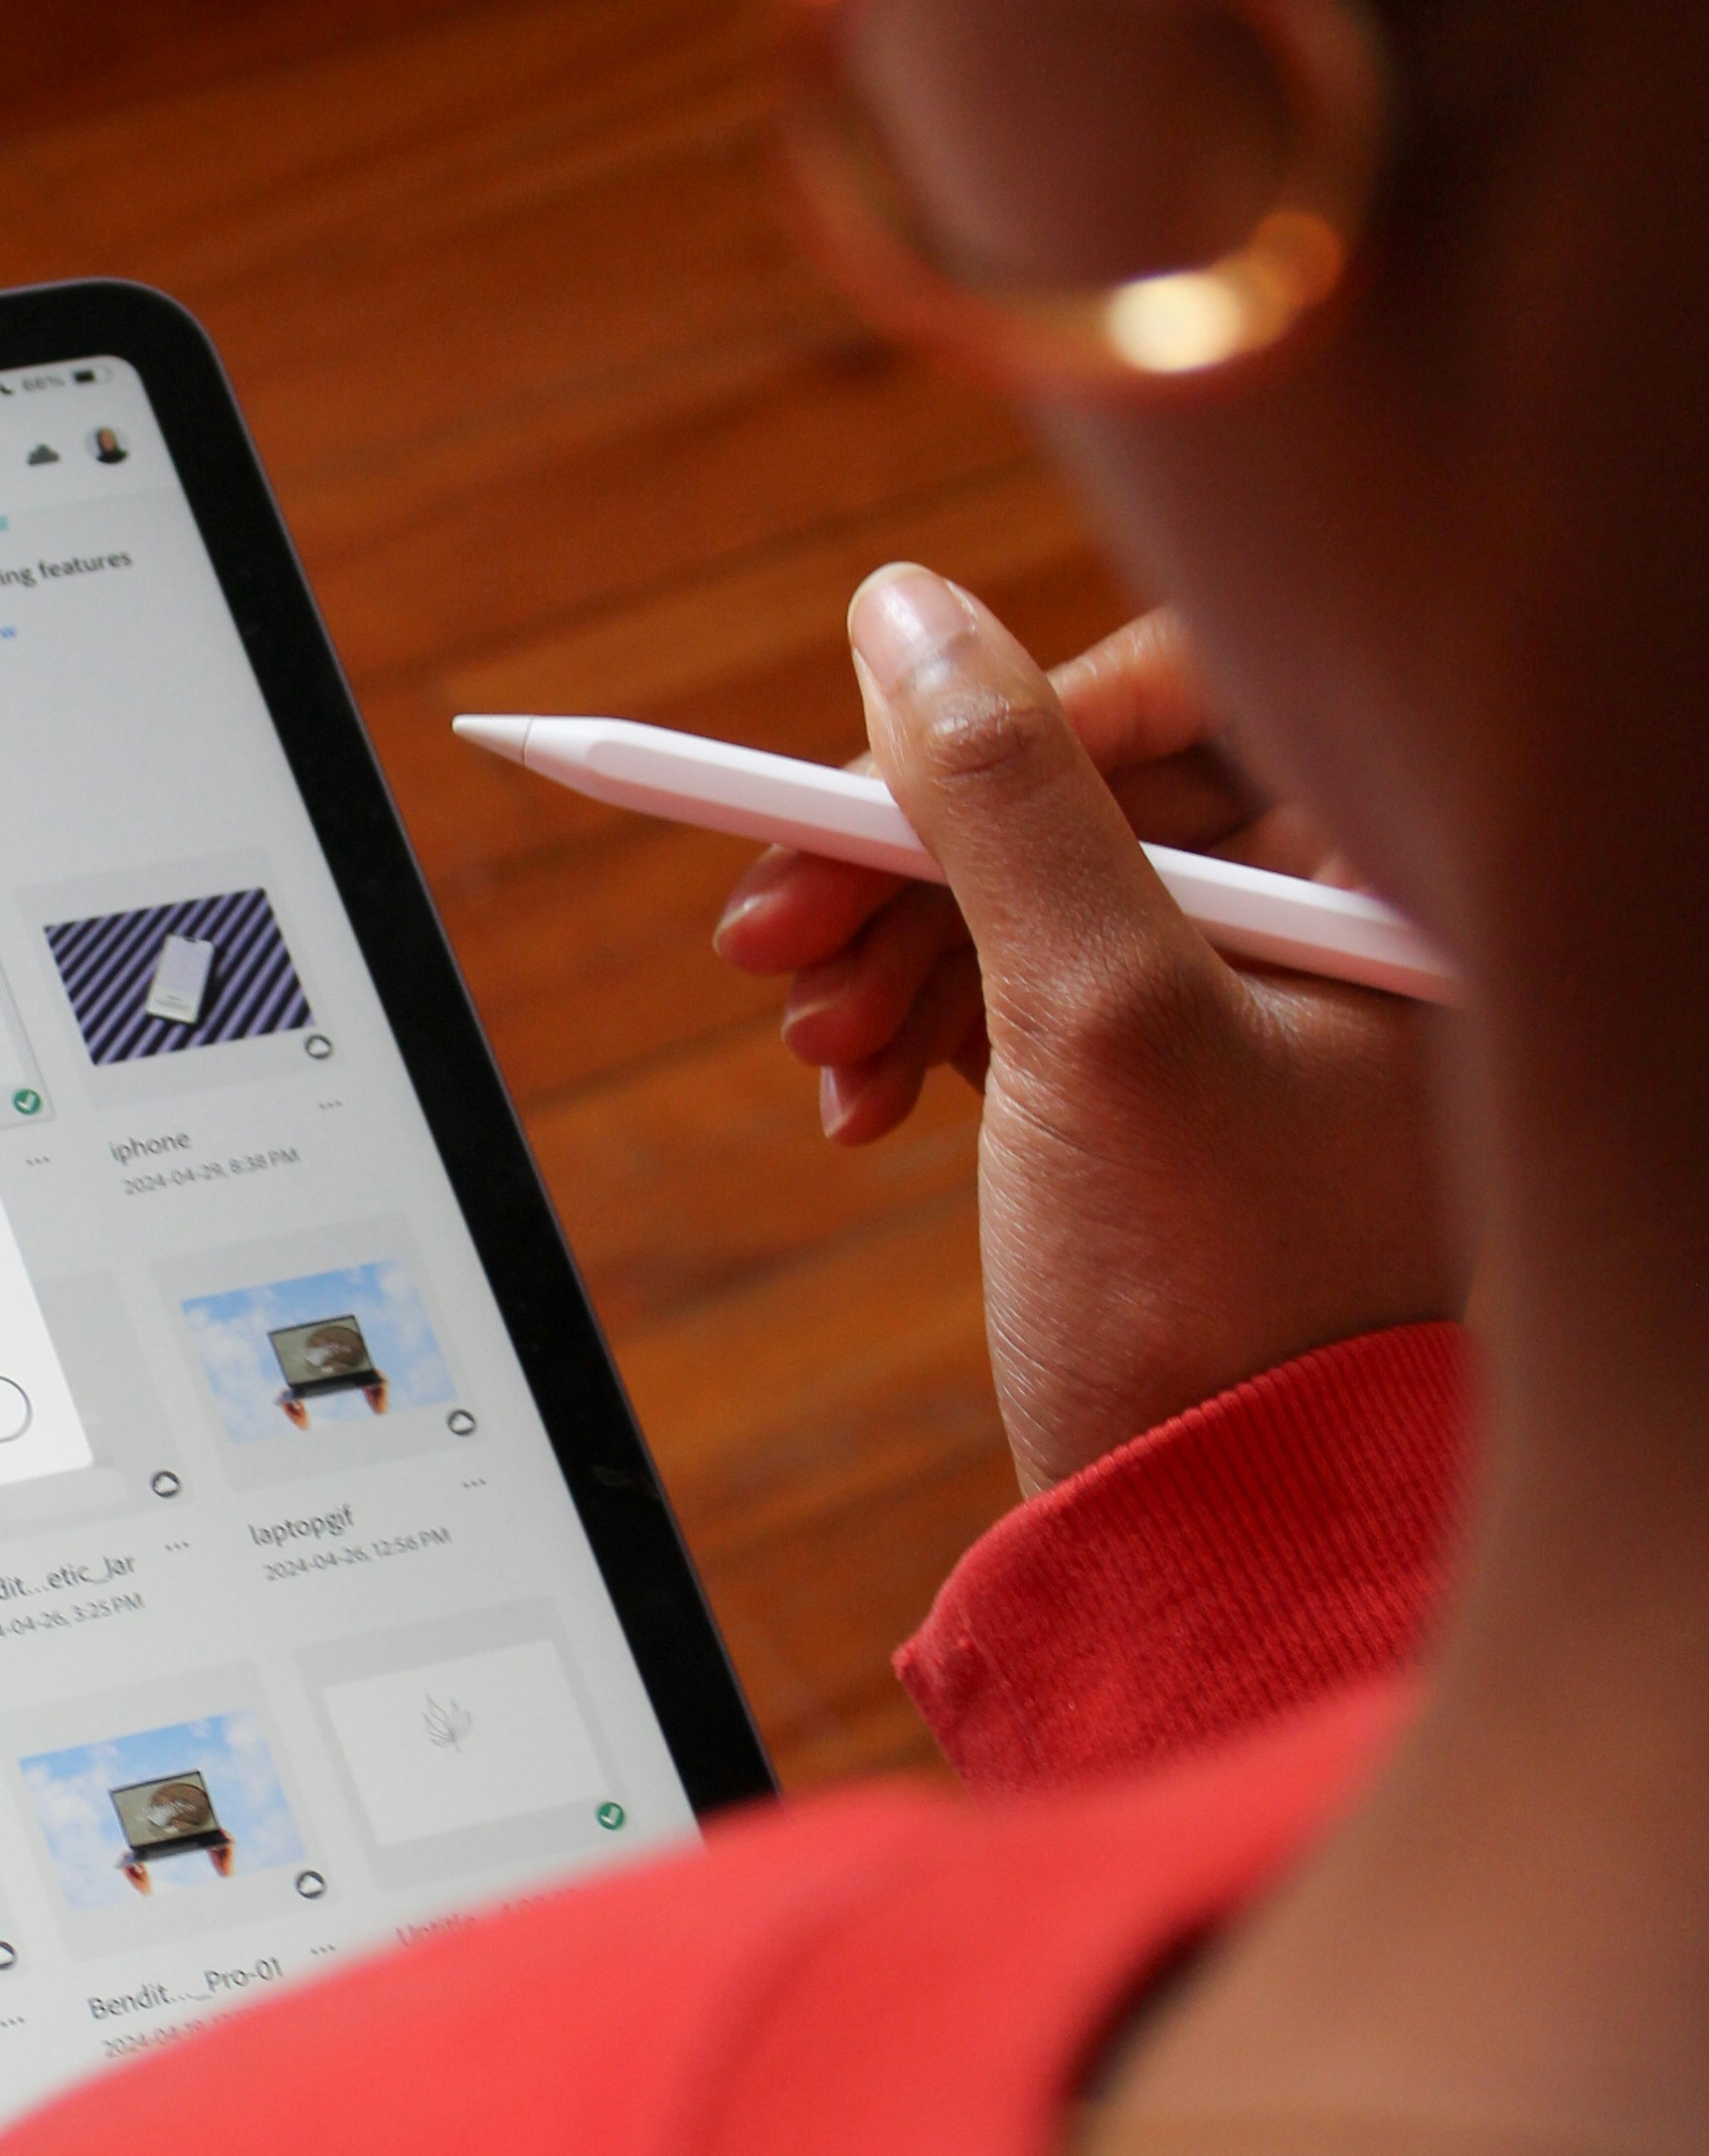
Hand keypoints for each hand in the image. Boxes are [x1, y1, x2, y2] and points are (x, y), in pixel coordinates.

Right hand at [711, 571, 1466, 1497]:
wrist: (1203, 1545)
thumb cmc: (1211, 1309)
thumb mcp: (1097, 1018)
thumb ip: (1004, 800)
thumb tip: (902, 610)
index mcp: (1384, 887)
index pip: (1189, 690)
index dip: (1006, 721)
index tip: (852, 783)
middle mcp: (1327, 928)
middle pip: (1076, 790)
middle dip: (905, 859)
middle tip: (772, 927)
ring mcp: (1243, 1012)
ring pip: (1021, 892)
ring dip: (885, 952)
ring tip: (816, 1049)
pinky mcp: (1155, 1093)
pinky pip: (1007, 992)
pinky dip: (914, 1030)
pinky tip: (860, 1104)